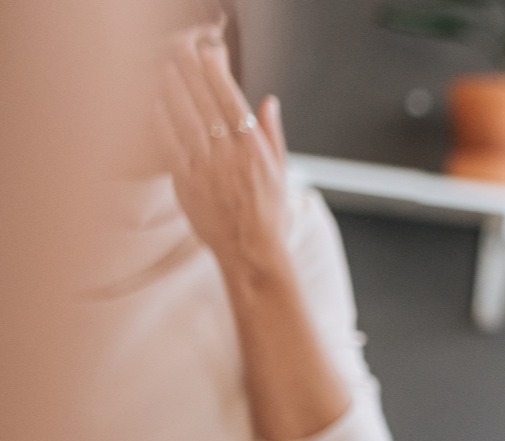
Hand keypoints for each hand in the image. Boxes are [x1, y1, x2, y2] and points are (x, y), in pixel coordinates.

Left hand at [153, 21, 288, 266]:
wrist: (251, 251)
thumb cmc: (269, 215)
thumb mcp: (281, 171)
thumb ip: (271, 134)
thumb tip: (268, 102)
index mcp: (255, 150)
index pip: (233, 101)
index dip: (219, 75)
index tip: (211, 55)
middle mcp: (229, 155)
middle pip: (206, 104)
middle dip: (192, 75)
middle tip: (182, 55)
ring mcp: (205, 168)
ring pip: (185, 120)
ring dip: (173, 91)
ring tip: (165, 71)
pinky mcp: (185, 182)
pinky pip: (169, 145)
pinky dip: (161, 122)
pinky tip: (154, 104)